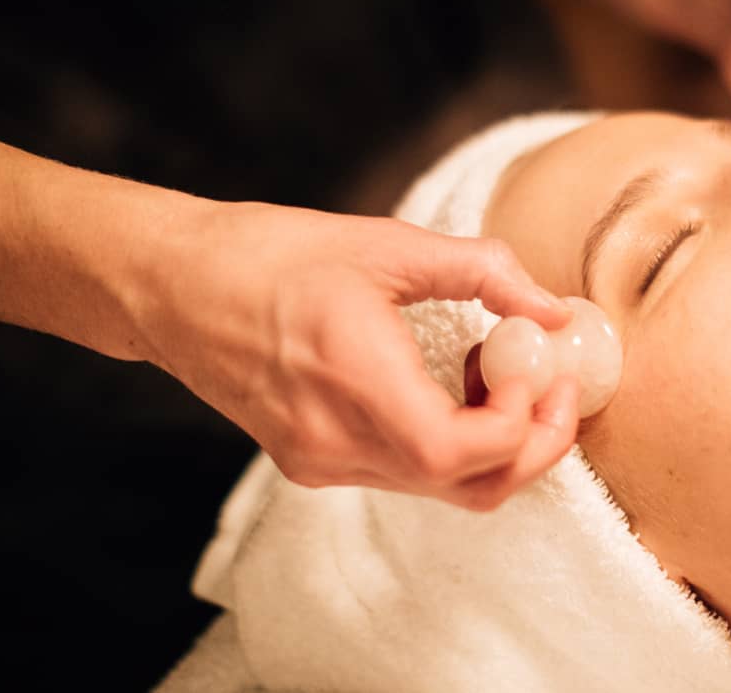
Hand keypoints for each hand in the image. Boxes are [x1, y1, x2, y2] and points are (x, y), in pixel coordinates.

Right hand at [135, 203, 579, 510]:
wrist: (172, 285)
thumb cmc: (271, 253)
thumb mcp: (388, 243)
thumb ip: (484, 272)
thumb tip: (554, 311)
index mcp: (352, 379)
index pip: (459, 450)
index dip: (522, 423)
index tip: (545, 370)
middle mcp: (334, 440)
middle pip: (466, 487)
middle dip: (532, 445)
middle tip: (558, 387)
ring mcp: (320, 461)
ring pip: (440, 488)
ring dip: (493, 441)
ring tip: (495, 367)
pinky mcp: (312, 462)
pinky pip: (405, 472)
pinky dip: (449, 441)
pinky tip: (448, 382)